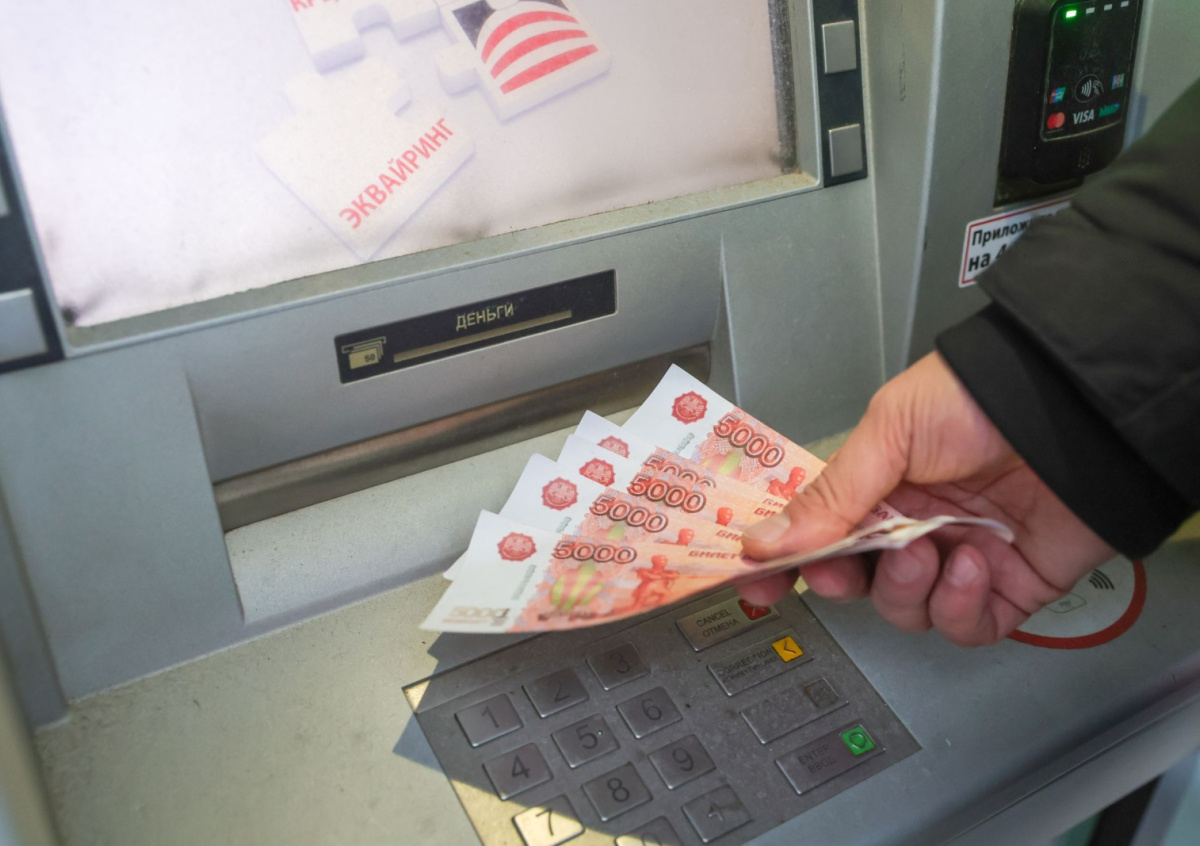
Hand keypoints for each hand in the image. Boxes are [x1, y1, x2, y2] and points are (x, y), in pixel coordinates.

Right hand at [738, 353, 1113, 646]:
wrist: (1071, 410)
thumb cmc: (974, 401)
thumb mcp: (889, 432)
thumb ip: (831, 495)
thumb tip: (763, 542)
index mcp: (875, 487)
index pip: (817, 536)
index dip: (786, 564)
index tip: (759, 584)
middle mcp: (912, 528)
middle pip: (856, 583)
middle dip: (843, 581)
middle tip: (844, 567)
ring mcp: (956, 561)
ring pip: (906, 612)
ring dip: (907, 590)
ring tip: (931, 551)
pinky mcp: (1006, 590)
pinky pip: (964, 628)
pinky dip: (960, 607)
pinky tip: (972, 564)